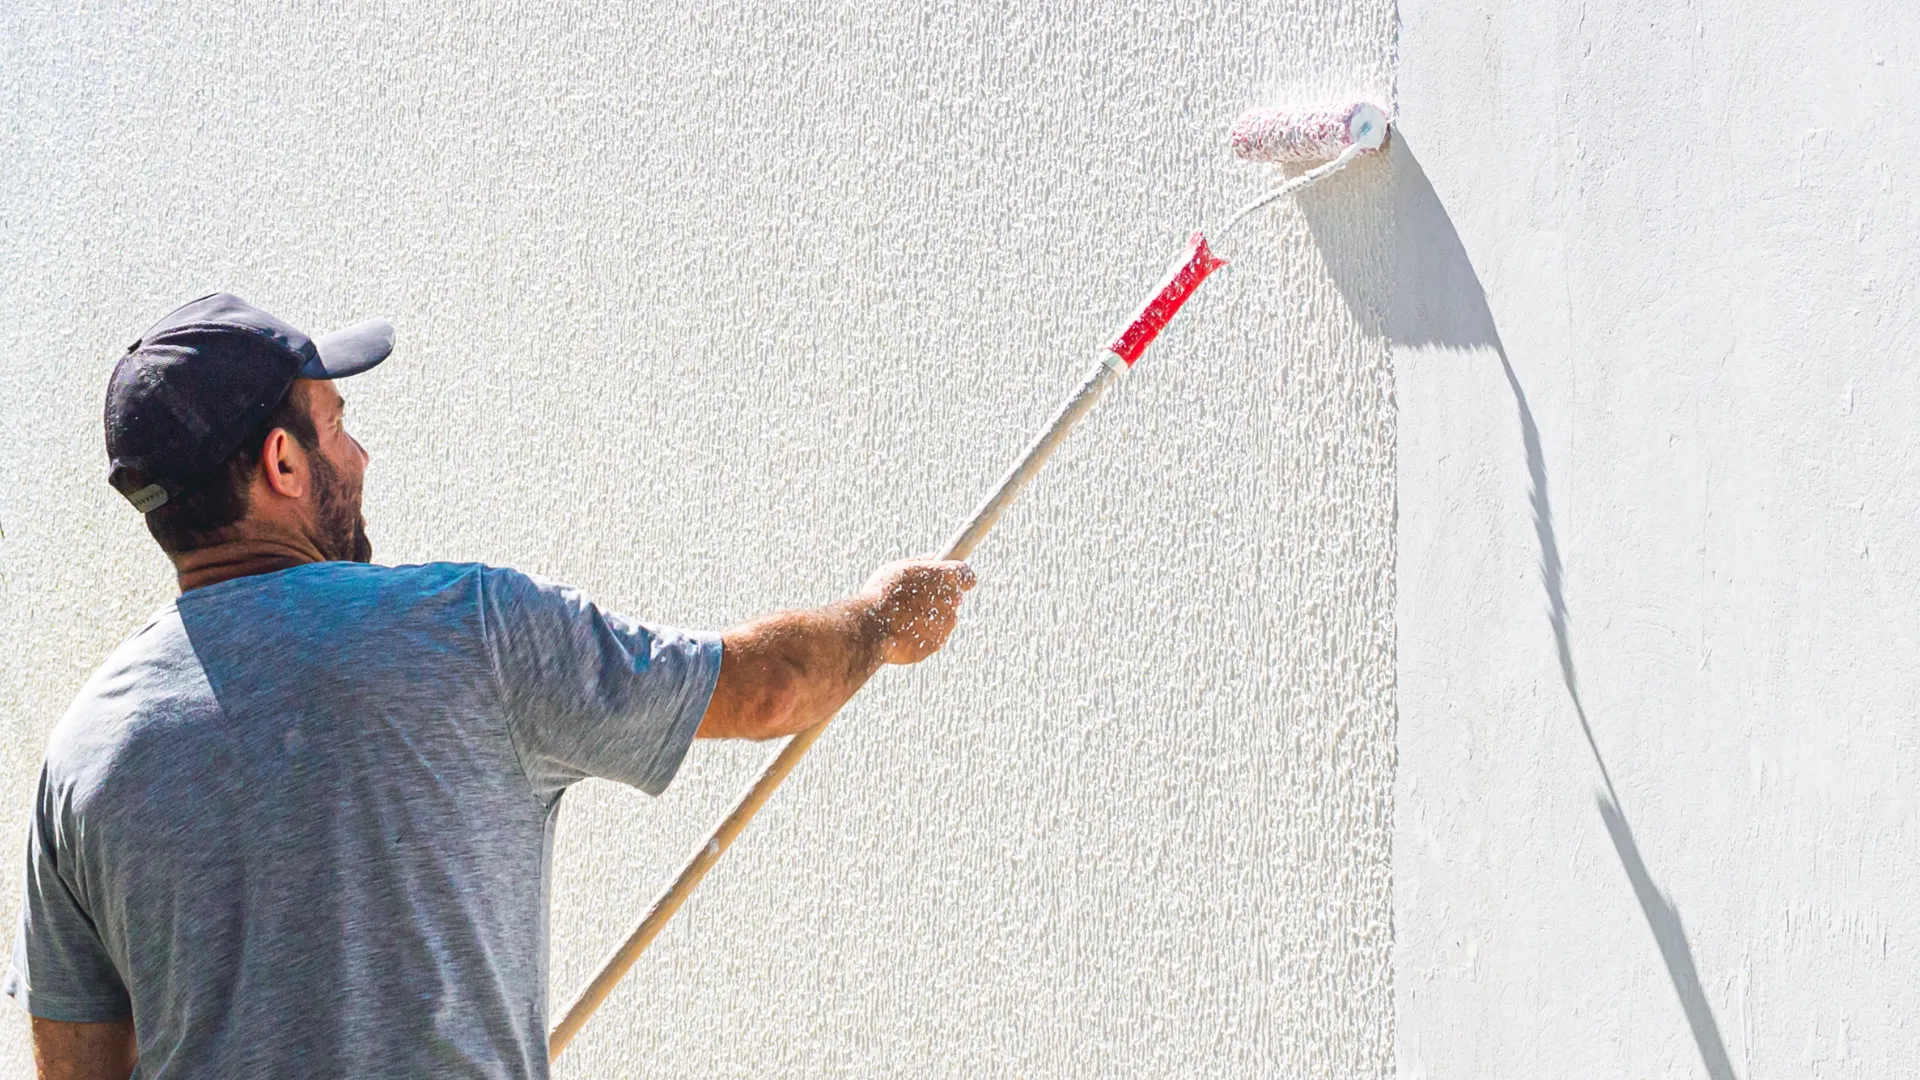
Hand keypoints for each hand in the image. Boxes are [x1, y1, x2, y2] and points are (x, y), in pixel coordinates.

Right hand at [860, 558, 975, 664]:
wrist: (871, 626)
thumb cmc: (881, 593)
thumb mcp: (897, 567)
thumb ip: (920, 562)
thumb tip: (933, 558)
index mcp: (946, 576)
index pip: (968, 576)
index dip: (959, 579)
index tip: (949, 581)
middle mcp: (952, 599)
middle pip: (954, 598)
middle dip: (940, 598)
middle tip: (915, 600)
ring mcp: (946, 623)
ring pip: (944, 620)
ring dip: (930, 618)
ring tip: (904, 618)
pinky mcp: (938, 643)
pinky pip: (933, 637)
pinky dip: (922, 635)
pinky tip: (903, 632)